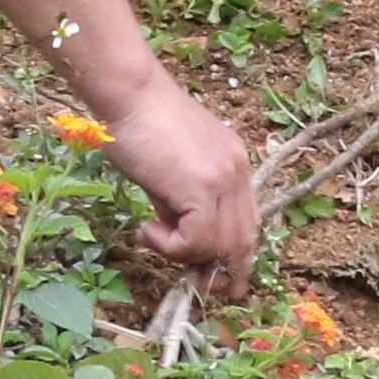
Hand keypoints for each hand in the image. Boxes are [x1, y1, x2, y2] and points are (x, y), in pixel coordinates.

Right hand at [98, 74, 261, 284]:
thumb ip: (183, 200)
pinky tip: (147, 228)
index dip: (235, 256)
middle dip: (225, 273)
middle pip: (245, 240)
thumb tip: (177, 231)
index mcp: (235, 164)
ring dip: (187, 256)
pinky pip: (197, 240)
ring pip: (222, 245)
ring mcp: (223, 178)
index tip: (218, 276)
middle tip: (199, 286)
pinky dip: (171, 247)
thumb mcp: (171, 168)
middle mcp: (238, 171)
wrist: (129, 92)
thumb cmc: (139, 123)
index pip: (249, 223)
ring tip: (154, 237)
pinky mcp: (201, 186)